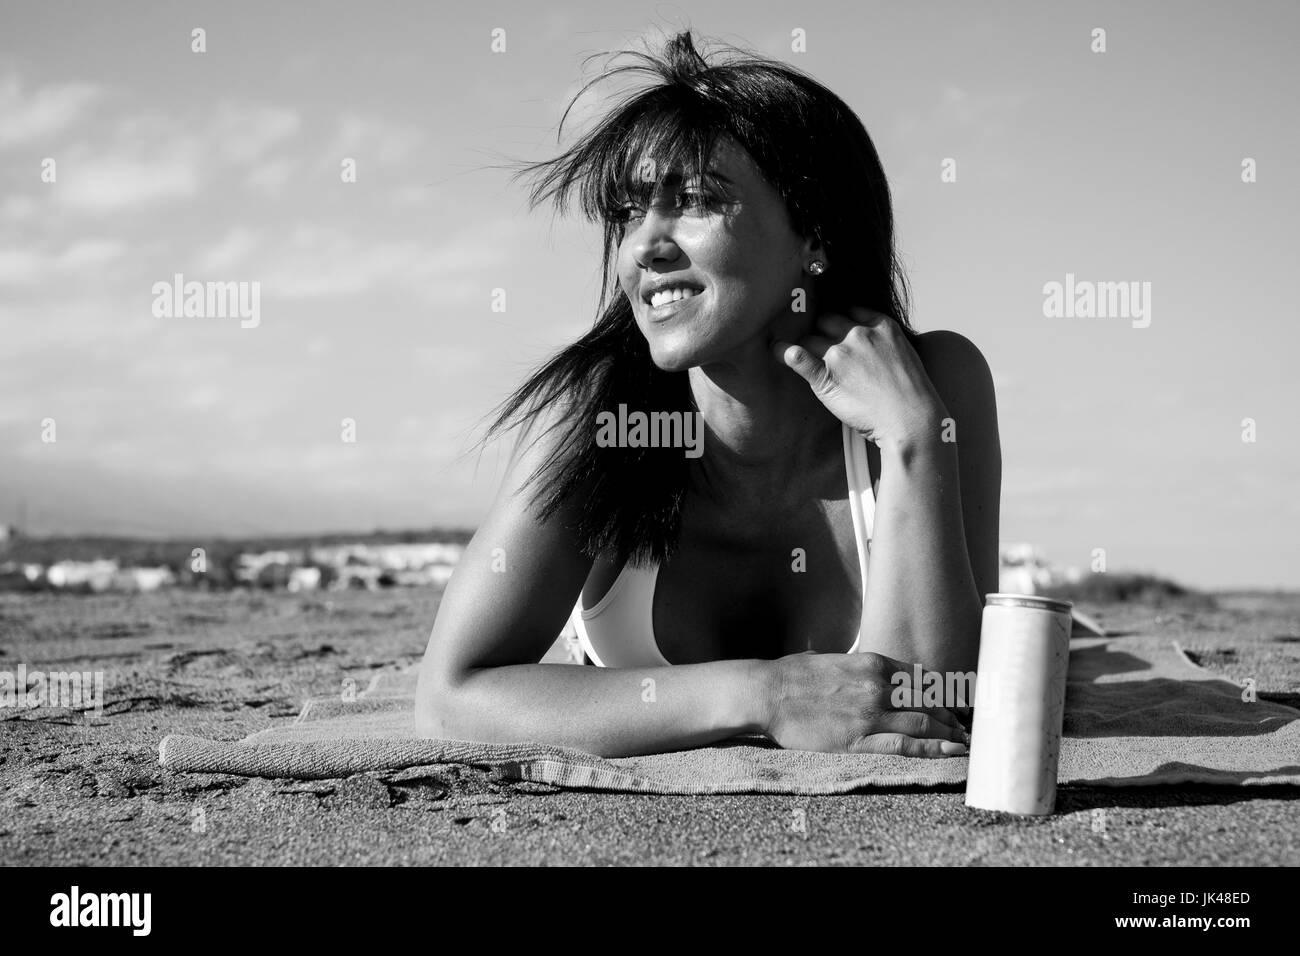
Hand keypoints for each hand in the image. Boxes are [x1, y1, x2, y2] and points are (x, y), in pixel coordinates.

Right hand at [762, 650, 970, 756]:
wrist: (767, 693)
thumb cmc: (792, 675)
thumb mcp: (832, 658)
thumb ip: (856, 665)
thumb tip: (865, 670)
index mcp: (872, 663)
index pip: (920, 678)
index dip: (940, 693)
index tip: (950, 704)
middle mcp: (878, 686)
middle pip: (929, 700)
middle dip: (950, 715)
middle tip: (964, 727)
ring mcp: (871, 713)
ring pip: (924, 722)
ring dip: (948, 733)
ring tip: (962, 742)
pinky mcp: (860, 739)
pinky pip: (906, 745)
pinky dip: (933, 748)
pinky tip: (949, 752)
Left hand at [772, 307, 946, 449]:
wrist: (911, 422)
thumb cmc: (910, 395)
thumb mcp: (904, 354)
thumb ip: (882, 341)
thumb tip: (866, 343)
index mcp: (881, 325)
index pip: (848, 309)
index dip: (840, 321)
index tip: (834, 329)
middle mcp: (859, 334)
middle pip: (825, 320)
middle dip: (822, 331)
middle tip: (821, 348)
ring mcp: (841, 354)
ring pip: (810, 338)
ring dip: (808, 347)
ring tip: (802, 356)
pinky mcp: (825, 377)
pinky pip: (796, 356)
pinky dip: (782, 351)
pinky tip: (776, 350)